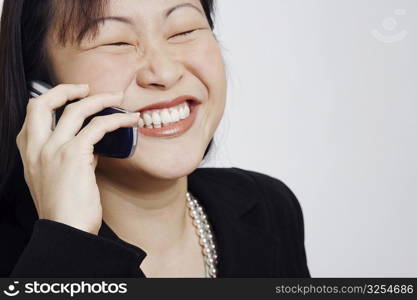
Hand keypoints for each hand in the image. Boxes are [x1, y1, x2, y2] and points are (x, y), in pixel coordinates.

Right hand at [16, 84, 139, 233]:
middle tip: (88, 88)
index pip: (33, 115)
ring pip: (76, 109)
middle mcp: (36, 148)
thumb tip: (92, 148)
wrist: (66, 232)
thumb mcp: (59, 180)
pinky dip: (117, 119)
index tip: (73, 99)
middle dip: (65, 89)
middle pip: (42, 102)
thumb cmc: (66, 211)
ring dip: (101, 99)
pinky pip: (98, 126)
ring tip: (119, 98)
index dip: (52, 100)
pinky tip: (131, 120)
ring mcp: (53, 150)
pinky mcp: (74, 155)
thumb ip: (70, 159)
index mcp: (29, 153)